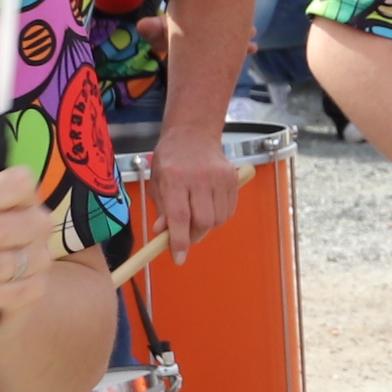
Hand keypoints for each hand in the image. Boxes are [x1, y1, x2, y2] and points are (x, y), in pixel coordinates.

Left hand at [152, 111, 244, 251]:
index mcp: (175, 177)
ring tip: (197, 217)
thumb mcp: (158, 182)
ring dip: (207, 227)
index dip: (179, 241)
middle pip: (203, 221)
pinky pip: (229, 210)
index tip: (178, 258)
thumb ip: (163, 209)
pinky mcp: (232, 178)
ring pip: (218, 219)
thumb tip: (163, 234)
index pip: (180, 216)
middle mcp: (199, 177)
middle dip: (194, 236)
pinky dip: (219, 217)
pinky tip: (209, 208)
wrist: (193, 133)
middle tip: (186, 237)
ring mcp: (219, 177)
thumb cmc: (171, 159)